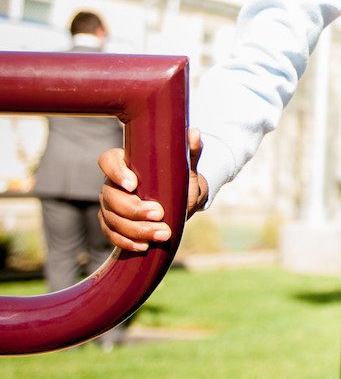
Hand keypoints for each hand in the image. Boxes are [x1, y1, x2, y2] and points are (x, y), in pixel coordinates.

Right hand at [98, 128, 208, 251]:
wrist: (180, 202)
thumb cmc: (180, 180)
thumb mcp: (187, 167)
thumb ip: (190, 151)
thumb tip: (195, 132)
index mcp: (125, 161)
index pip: (108, 161)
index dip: (116, 173)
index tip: (134, 184)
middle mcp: (112, 183)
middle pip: (111, 196)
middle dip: (134, 209)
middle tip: (159, 213)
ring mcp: (109, 205)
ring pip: (112, 218)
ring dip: (136, 229)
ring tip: (162, 233)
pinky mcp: (111, 224)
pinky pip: (111, 235)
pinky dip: (127, 242)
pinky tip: (144, 245)